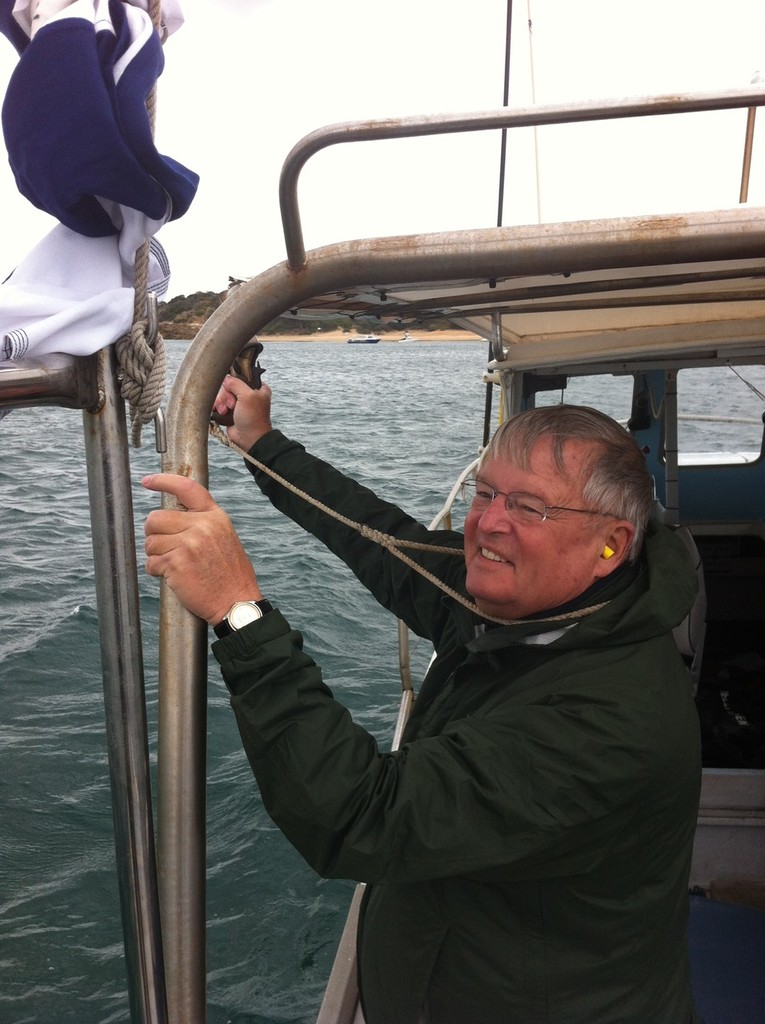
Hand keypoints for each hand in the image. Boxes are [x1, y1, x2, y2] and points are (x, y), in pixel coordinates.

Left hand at [143, 473, 261, 624]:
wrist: (236, 602)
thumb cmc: (230, 574)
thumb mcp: (225, 537)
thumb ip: (202, 523)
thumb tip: (173, 517)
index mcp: (214, 517)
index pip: (187, 488)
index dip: (163, 481)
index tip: (147, 481)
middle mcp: (201, 526)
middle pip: (156, 518)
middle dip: (155, 534)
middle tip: (167, 548)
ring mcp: (188, 544)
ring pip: (150, 542)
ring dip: (157, 555)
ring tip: (176, 566)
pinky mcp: (176, 563)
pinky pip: (151, 562)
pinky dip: (157, 571)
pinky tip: (174, 577)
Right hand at [212, 376, 272, 450]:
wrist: (249, 439)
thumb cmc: (253, 418)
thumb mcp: (247, 396)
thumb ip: (236, 383)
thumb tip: (226, 379)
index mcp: (257, 388)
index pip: (241, 376)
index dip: (234, 382)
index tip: (234, 389)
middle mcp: (247, 395)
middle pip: (228, 386)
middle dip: (226, 395)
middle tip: (232, 405)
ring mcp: (237, 404)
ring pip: (222, 395)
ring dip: (221, 403)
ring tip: (225, 411)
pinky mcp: (229, 412)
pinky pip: (218, 404)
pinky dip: (216, 408)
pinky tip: (220, 413)